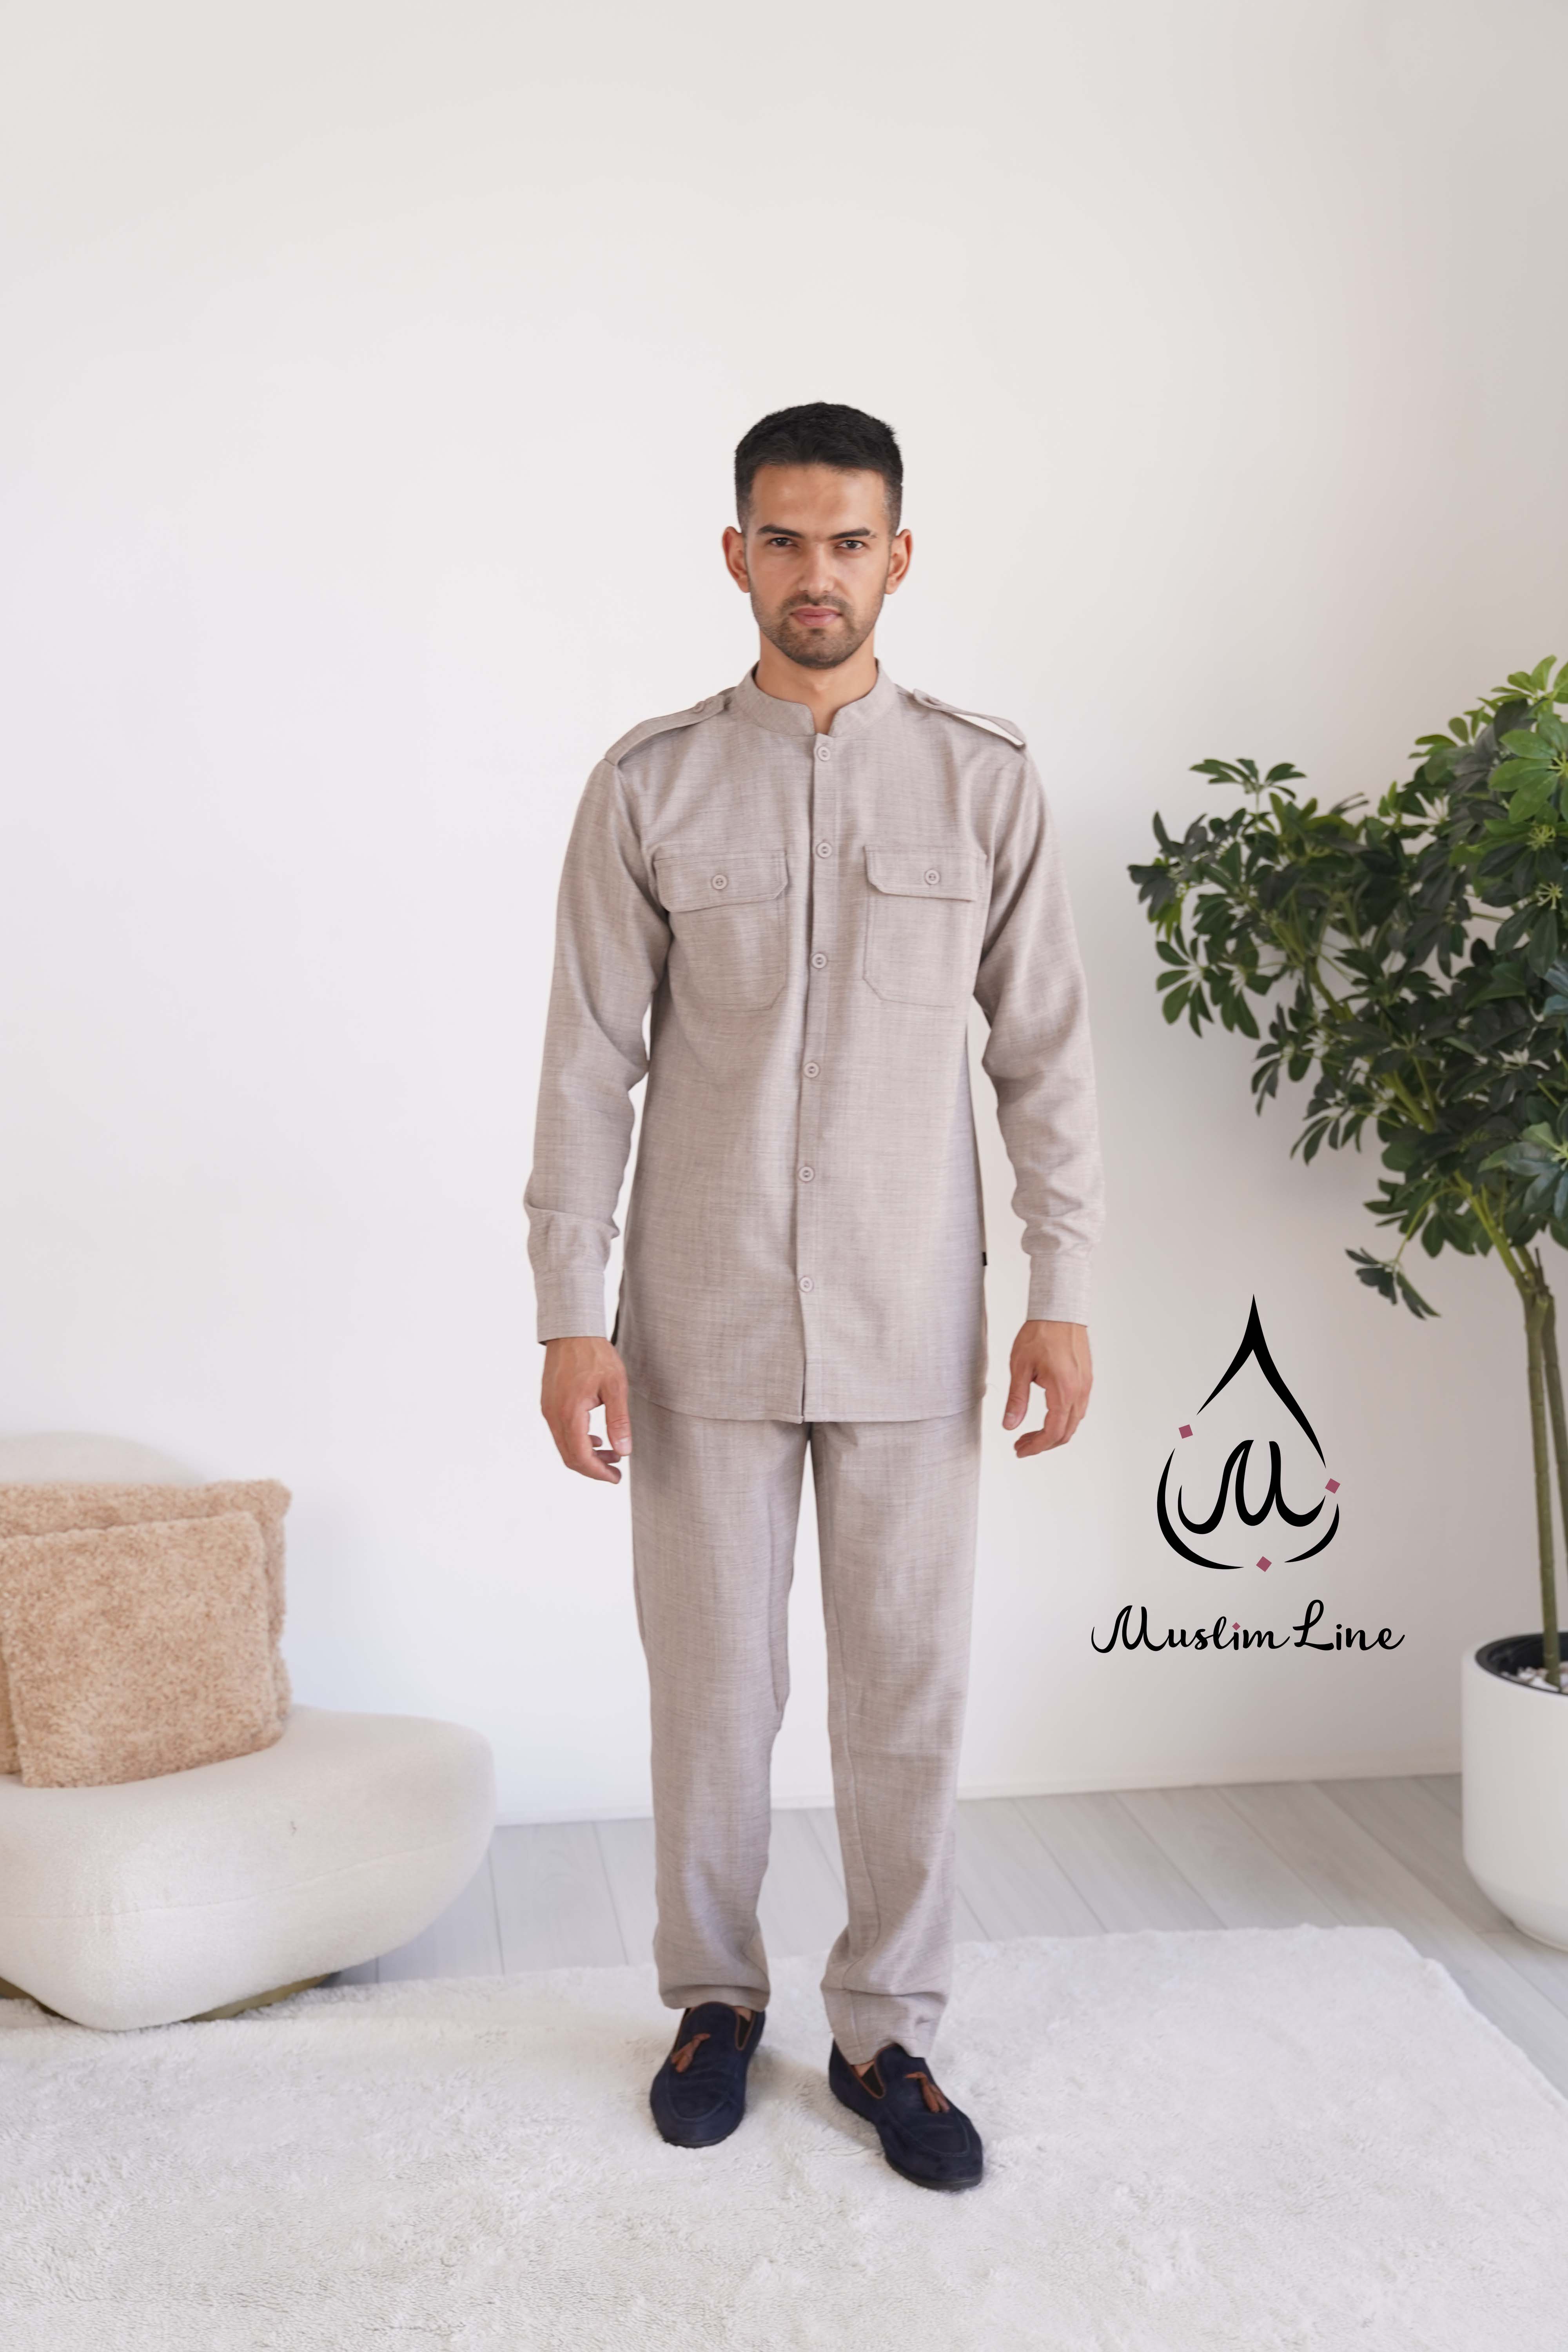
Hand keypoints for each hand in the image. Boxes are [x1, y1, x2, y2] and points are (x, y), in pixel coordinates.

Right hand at [541, 1336, 633, 1481]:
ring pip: (564, 1446)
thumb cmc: (595, 1354)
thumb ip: (619, 1421)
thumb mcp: (615, 1386)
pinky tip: (596, 1438)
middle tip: (616, 1471)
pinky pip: (561, 1432)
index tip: (616, 1478)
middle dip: (594, 1468)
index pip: (581, 1457)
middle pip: (570, 1457)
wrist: (572, 1331)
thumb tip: (624, 1451)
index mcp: (570, 1413)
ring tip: (612, 1453)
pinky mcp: (549, 1404)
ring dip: (587, 1455)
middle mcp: (554, 1415)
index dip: (599, 1473)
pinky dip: (578, 1442)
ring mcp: (548, 1410)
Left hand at [1002, 1320, 1091, 1456]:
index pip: (1052, 1432)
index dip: (1036, 1447)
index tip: (1020, 1451)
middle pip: (1065, 1432)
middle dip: (1043, 1444)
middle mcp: (1079, 1391)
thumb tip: (1009, 1425)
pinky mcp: (1086, 1379)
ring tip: (1029, 1433)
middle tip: (1021, 1445)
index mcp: (1063, 1391)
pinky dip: (1062, 1419)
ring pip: (1073, 1422)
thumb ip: (1017, 1400)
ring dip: (1053, 1433)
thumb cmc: (1040, 1334)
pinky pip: (1078, 1409)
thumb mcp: (1020, 1367)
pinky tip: (1045, 1415)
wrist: (1059, 1311)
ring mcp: (1086, 1386)